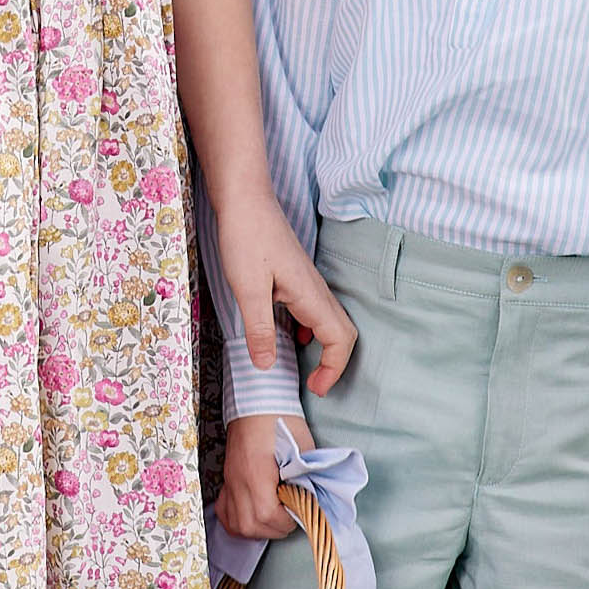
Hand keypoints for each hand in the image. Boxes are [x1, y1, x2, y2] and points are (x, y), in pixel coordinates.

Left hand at [210, 196, 354, 395]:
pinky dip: (311, 330)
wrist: (245, 200)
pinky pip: (314, 310)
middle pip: (344, 332)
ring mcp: (308, 282)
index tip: (316, 389)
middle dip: (335, 363)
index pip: (340, 340)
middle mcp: (316, 289)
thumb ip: (259, 329)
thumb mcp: (248, 289)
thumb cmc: (246, 238)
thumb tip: (268, 366)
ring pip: (330, 321)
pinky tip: (292, 335)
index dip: (334, 369)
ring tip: (306, 368)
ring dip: (325, 347)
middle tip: (315, 385)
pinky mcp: (296, 276)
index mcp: (310, 295)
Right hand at [219, 412, 306, 540]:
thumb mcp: (303, 448)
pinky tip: (253, 516)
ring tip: (274, 519)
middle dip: (274, 529)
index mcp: (256, 473)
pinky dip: (239, 522)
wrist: (257, 401)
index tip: (299, 510)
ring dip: (257, 529)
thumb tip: (313, 501)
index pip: (266, 514)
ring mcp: (231, 481)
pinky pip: (225, 512)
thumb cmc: (281, 420)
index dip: (287, 520)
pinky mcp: (228, 480)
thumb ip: (307, 478)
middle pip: (249, 525)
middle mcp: (238, 481)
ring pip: (236, 524)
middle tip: (290, 517)